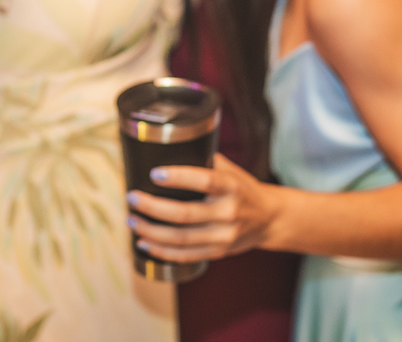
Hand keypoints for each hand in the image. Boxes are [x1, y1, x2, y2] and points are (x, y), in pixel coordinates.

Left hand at [126, 154, 279, 262]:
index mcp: (232, 186)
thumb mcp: (231, 170)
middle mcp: (229, 212)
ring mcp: (224, 236)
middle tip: (132, 197)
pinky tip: (144, 243)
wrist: (269, 219)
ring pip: (180, 238)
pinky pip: (185, 255)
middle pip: (184, 214)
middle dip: (152, 207)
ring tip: (132, 221)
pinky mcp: (218, 252)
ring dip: (151, 231)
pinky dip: (162, 251)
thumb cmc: (243, 188)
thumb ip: (205, 161)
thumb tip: (168, 145)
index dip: (178, 177)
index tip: (154, 173)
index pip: (205, 181)